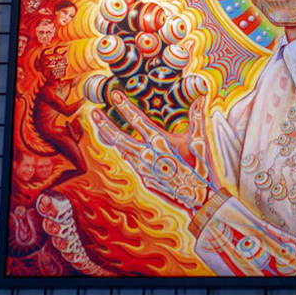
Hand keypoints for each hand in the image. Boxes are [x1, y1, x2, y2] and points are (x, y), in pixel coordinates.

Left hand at [94, 90, 218, 212]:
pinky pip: (131, 162)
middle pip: (120, 138)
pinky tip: (122, 148)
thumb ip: (197, 118)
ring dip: (111, 138)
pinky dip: (124, 152)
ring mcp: (144, 169)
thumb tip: (201, 96)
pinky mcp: (145, 179)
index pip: (138, 121)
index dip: (125, 107)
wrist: (199, 199)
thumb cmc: (200, 169)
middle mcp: (147, 156)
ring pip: (122, 150)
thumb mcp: (200, 142)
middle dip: (105, 124)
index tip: (115, 95)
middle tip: (93, 112)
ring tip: (101, 127)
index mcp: (160, 143)